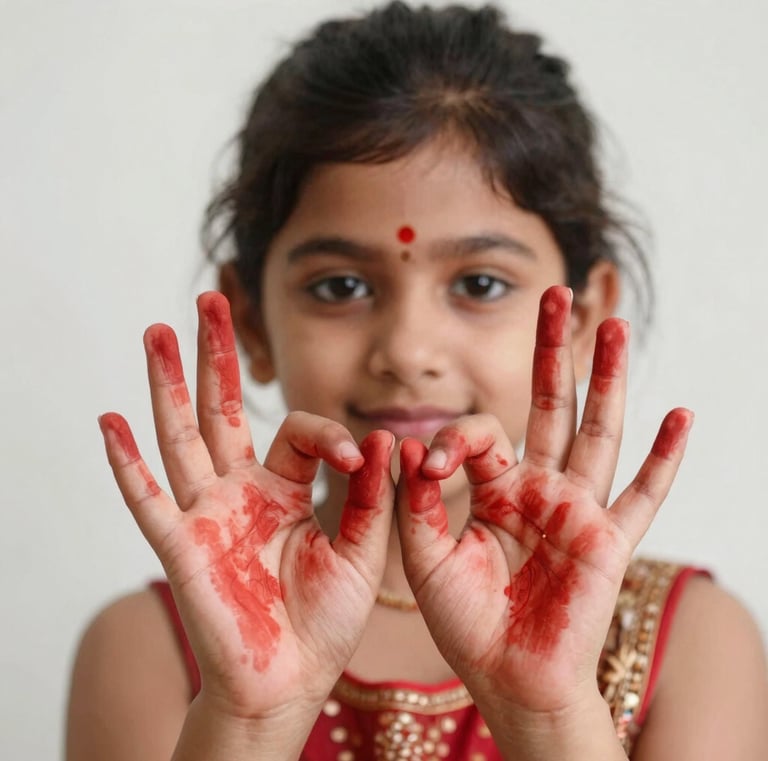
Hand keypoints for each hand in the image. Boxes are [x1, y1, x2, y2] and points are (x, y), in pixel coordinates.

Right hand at [98, 292, 393, 721]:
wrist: (291, 681)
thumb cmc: (325, 620)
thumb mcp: (363, 550)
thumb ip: (371, 496)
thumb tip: (384, 437)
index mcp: (284, 488)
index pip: (299, 433)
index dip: (332, 436)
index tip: (360, 458)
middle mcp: (239, 490)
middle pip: (222, 408)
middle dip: (217, 356)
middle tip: (211, 300)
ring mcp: (206, 513)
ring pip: (181, 436)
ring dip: (166, 384)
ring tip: (158, 330)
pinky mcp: (182, 547)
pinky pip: (148, 500)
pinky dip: (126, 464)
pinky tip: (109, 420)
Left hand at [396, 285, 692, 716]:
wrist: (507, 677)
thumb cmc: (465, 621)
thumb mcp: (425, 556)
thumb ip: (416, 502)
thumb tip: (412, 445)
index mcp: (494, 488)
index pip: (480, 434)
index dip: (453, 439)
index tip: (429, 465)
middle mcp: (540, 488)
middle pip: (550, 405)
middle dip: (551, 351)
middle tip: (552, 294)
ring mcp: (578, 509)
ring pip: (598, 432)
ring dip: (608, 379)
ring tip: (613, 325)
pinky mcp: (608, 540)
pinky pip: (643, 495)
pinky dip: (664, 460)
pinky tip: (681, 416)